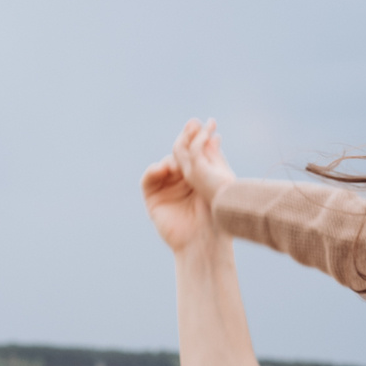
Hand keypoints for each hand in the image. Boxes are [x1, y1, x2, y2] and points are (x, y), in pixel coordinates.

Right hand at [141, 119, 228, 252]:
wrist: (204, 241)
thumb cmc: (216, 217)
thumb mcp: (215, 185)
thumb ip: (211, 162)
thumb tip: (215, 136)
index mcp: (195, 178)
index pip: (192, 153)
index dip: (194, 138)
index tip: (200, 124)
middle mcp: (180, 182)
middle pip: (177, 155)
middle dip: (183, 141)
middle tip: (190, 128)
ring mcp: (166, 189)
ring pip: (164, 164)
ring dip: (171, 158)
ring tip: (180, 162)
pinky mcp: (153, 199)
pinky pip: (148, 179)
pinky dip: (154, 171)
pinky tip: (165, 168)